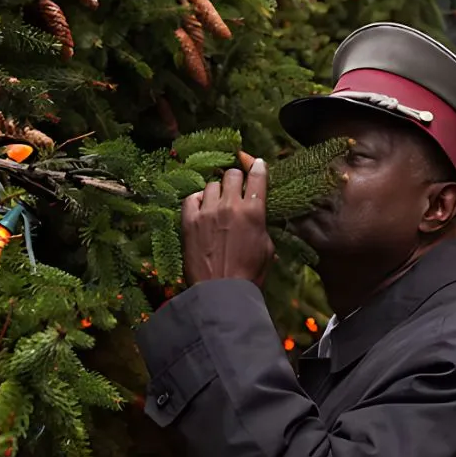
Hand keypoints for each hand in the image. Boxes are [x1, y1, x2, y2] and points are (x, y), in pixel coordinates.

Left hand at [182, 159, 274, 286]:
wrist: (221, 293)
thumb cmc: (249, 274)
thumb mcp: (267, 249)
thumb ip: (261, 226)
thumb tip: (256, 217)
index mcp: (253, 211)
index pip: (257, 176)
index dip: (258, 167)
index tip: (257, 164)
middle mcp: (230, 206)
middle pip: (232, 174)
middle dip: (236, 179)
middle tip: (236, 188)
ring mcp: (207, 212)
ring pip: (211, 184)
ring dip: (217, 191)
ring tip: (217, 202)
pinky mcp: (188, 221)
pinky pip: (190, 198)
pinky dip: (197, 199)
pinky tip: (201, 207)